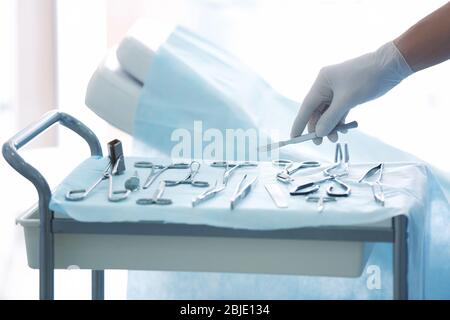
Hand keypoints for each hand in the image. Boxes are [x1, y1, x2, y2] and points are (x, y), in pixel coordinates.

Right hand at [290, 41, 412, 143]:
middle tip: (320, 142)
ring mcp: (337, 89)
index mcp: (322, 82)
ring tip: (336, 138)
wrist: (391, 65)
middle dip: (318, 127)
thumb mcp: (347, 101)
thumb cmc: (367, 79)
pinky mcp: (348, 93)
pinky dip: (339, 120)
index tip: (293, 138)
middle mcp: (326, 85)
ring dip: (330, 126)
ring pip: (328, 112)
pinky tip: (344, 129)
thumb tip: (319, 133)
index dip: (299, 123)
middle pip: (316, 111)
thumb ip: (331, 118)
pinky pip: (338, 110)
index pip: (306, 106)